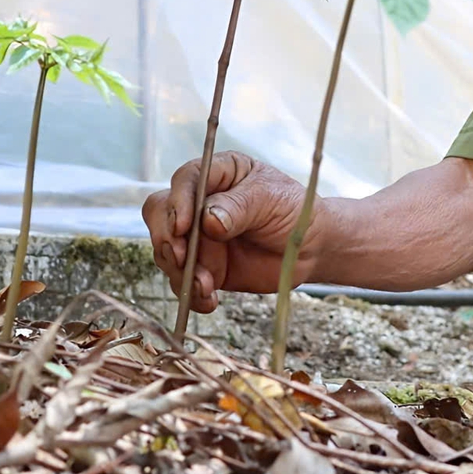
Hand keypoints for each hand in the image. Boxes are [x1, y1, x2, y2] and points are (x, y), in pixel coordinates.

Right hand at [143, 152, 310, 311]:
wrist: (311, 247)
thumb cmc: (293, 210)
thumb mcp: (270, 199)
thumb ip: (237, 207)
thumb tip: (207, 221)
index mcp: (216, 173)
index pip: (185, 180)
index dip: (178, 203)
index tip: (183, 227)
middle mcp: (199, 202)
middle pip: (161, 214)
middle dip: (167, 238)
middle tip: (182, 258)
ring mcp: (198, 236)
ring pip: (167, 250)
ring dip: (181, 270)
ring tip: (207, 285)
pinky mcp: (203, 265)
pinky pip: (183, 280)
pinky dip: (191, 293)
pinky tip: (209, 300)